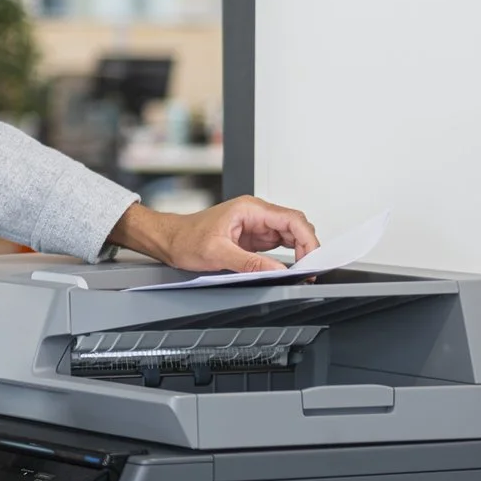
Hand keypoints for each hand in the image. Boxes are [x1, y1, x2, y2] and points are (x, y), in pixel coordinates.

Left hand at [111, 197, 320, 273]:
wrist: (169, 240)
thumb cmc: (185, 239)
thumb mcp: (216, 253)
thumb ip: (249, 262)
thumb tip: (276, 270)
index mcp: (250, 209)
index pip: (291, 219)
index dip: (307, 239)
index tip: (312, 259)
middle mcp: (256, 214)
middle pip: (295, 226)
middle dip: (307, 247)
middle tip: (308, 270)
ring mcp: (256, 226)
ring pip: (290, 235)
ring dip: (299, 252)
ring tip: (301, 272)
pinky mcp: (253, 238)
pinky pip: (278, 245)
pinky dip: (288, 256)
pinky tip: (288, 268)